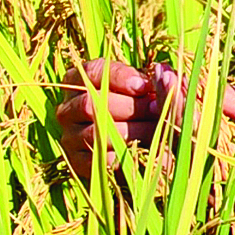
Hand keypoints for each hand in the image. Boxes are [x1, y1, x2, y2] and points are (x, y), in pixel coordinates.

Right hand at [55, 58, 180, 177]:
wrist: (128, 150)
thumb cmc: (137, 108)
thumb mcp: (141, 89)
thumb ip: (150, 81)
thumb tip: (166, 74)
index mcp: (79, 82)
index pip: (92, 72)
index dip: (119, 78)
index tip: (144, 86)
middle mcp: (67, 108)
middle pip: (91, 103)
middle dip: (130, 107)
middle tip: (157, 109)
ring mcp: (69, 137)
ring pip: (95, 132)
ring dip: (132, 131)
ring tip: (157, 130)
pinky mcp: (77, 162)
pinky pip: (99, 158)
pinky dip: (126, 155)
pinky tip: (147, 150)